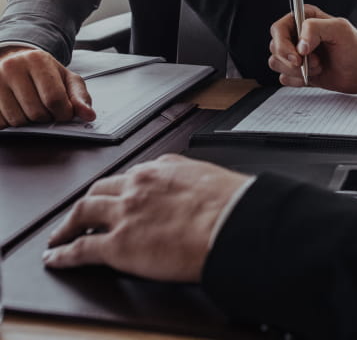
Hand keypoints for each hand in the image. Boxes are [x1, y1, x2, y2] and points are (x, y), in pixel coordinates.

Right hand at [0, 47, 94, 128]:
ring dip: (29, 123)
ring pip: (17, 120)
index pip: (54, 98)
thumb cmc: (44, 73)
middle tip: (48, 110)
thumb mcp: (67, 79)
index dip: (63, 113)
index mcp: (37, 61)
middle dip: (47, 118)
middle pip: (36, 112)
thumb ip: (80, 97)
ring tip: (32, 108)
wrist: (16, 62)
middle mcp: (12, 67)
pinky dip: (12, 124)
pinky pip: (1, 123)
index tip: (65, 114)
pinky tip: (18, 110)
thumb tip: (89, 115)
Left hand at [43, 155, 249, 281]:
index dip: (121, 189)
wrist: (231, 222)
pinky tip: (56, 258)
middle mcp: (138, 185)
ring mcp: (124, 214)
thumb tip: (194, 190)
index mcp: (161, 168)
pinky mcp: (118, 245)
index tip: (119, 195)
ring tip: (59, 235)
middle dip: (88, 201)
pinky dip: (63, 254)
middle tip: (81, 213)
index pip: (131, 176)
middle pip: (100, 189)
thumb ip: (191, 180)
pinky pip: (81, 248)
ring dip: (67, 224)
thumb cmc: (229, 203)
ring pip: (82, 212)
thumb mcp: (209, 177)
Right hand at [269, 5, 356, 93]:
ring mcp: (296, 55)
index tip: (298, 55)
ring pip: (276, 63)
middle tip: (312, 63)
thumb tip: (300, 44)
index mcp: (304, 20)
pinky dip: (297, 80)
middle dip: (292, 60)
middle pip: (275, 48)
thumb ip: (315, 28)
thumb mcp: (339, 29)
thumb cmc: (356, 46)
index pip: (278, 29)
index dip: (283, 43)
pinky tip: (313, 76)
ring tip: (318, 67)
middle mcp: (297, 36)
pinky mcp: (298, 72)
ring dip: (296, 71)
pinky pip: (284, 78)